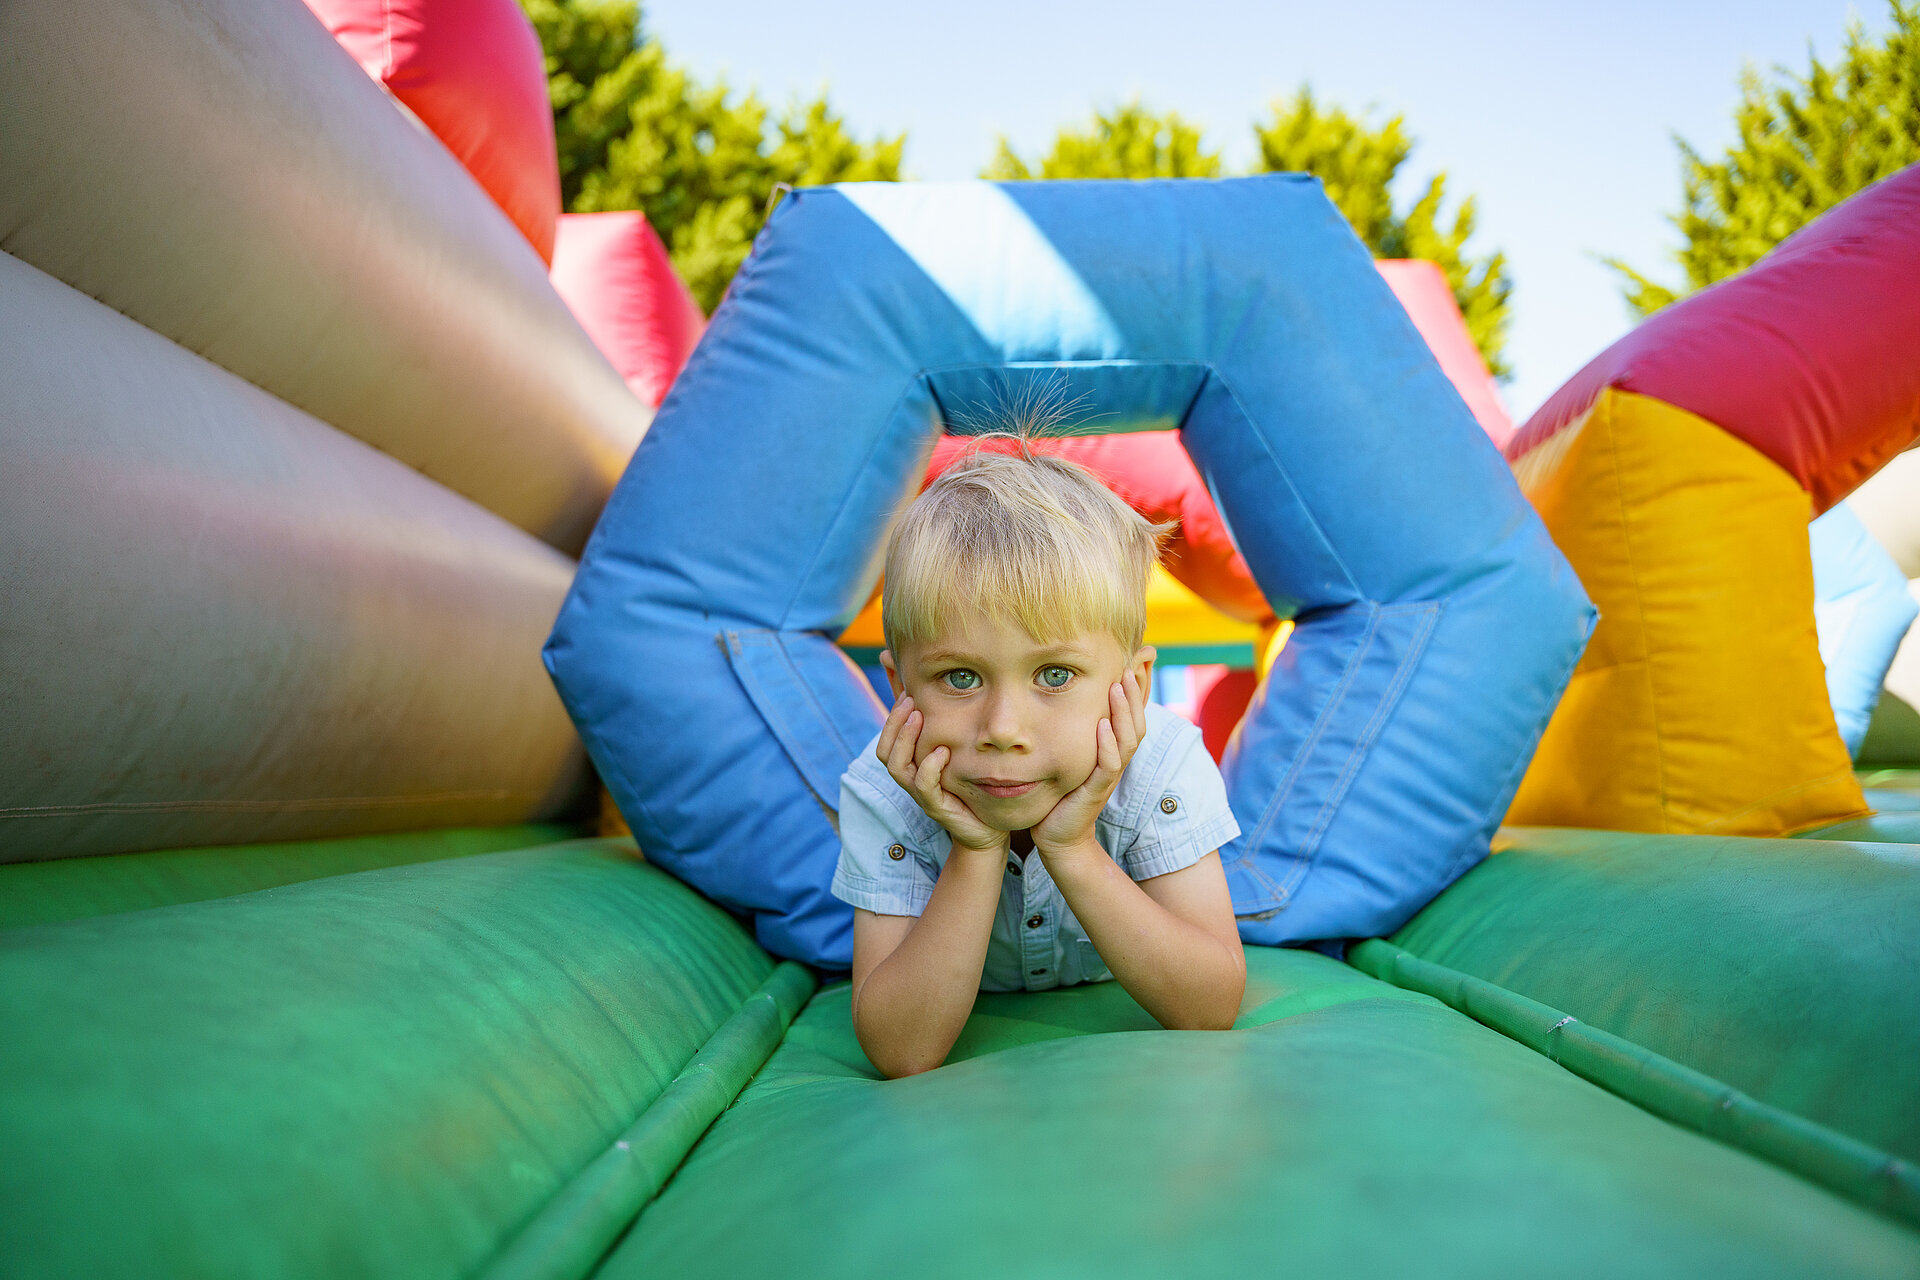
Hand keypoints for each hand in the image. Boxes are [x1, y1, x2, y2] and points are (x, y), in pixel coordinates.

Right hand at [876, 695, 1006, 853]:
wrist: (988, 830)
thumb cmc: (973, 790)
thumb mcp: (958, 758)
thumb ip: (948, 736)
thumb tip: (950, 706)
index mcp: (913, 769)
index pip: (887, 743)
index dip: (893, 718)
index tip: (907, 694)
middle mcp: (912, 782)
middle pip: (885, 752)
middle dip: (894, 723)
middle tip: (909, 700)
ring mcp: (922, 796)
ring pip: (898, 768)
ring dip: (906, 739)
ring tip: (919, 717)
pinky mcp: (937, 808)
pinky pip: (924, 786)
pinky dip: (929, 766)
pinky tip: (942, 750)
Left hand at [1032, 660, 1150, 860]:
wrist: (1058, 835)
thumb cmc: (1063, 793)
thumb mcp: (1072, 754)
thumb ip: (1076, 729)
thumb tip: (1072, 698)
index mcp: (1113, 749)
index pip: (1132, 714)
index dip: (1137, 690)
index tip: (1137, 660)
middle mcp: (1116, 759)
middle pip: (1136, 722)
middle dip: (1135, 693)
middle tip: (1130, 665)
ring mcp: (1109, 776)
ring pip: (1127, 739)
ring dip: (1123, 711)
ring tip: (1119, 685)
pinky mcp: (1096, 791)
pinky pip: (1109, 766)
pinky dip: (1108, 745)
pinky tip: (1102, 726)